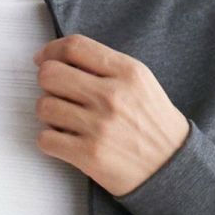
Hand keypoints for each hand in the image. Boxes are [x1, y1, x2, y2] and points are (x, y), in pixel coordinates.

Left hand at [32, 34, 190, 196]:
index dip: (50, 51)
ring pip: (44, 107)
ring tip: (64, 120)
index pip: (74, 47)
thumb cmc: (151, 123)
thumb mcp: (141, 83)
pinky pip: (45, 139)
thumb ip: (105, 67)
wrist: (172, 167)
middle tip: (56, 93)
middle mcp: (112, 96)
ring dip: (49, 113)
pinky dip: (50, 140)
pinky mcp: (89, 154)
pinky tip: (65, 140)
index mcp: (127, 72)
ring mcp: (99, 126)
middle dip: (46, 82)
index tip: (43, 60)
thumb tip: (58, 59)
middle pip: (50, 74)